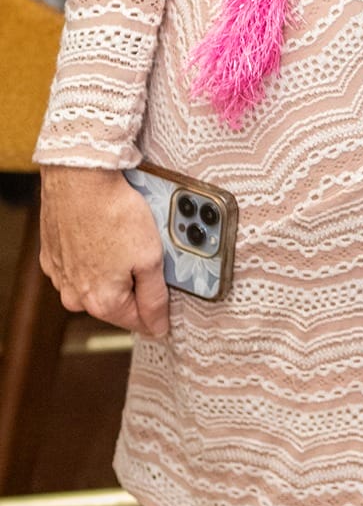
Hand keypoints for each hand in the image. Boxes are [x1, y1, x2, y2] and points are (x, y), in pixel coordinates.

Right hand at [39, 167, 169, 337]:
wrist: (81, 179)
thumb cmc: (114, 214)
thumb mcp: (150, 258)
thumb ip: (155, 297)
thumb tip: (158, 326)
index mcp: (102, 302)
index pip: (138, 322)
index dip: (157, 312)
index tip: (166, 301)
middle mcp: (75, 296)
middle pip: (116, 303)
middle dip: (134, 285)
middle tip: (145, 255)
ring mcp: (61, 276)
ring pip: (96, 284)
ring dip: (112, 269)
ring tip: (124, 238)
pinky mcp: (53, 255)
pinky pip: (79, 265)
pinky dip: (93, 254)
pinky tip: (104, 233)